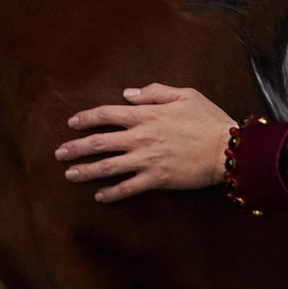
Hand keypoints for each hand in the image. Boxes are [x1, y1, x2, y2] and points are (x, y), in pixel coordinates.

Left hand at [55, 83, 235, 203]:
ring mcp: (147, 160)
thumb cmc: (209, 119)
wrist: (228, 149)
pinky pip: (128, 188)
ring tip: (69, 174)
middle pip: (100, 142)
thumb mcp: (185, 94)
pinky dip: (112, 193)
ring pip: (108, 166)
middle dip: (76, 147)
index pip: (107, 114)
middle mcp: (141, 137)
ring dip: (86, 170)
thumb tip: (128, 94)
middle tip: (59, 153)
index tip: (72, 123)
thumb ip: (154, 92)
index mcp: (146, 115)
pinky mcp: (157, 179)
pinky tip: (99, 196)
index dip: (87, 118)